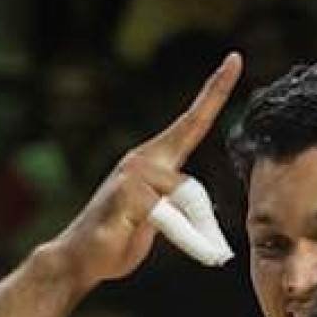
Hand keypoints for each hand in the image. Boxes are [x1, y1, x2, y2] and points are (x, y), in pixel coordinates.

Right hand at [41, 53, 244, 287]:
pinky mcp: (128, 193)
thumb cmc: (120, 238)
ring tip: (171, 254)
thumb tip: (204, 209)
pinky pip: (170, 216)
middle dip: (200, 218)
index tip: (235, 59)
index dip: (215, 90)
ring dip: (190, 235)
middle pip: (194, 182)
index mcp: (156, 159)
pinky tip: (150, 240)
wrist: (81, 257)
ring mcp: (133, 174)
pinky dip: (179, 238)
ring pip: (187, 201)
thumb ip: (181, 205)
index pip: (193, 120)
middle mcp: (143, 159)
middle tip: (199, 249)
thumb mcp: (162, 221)